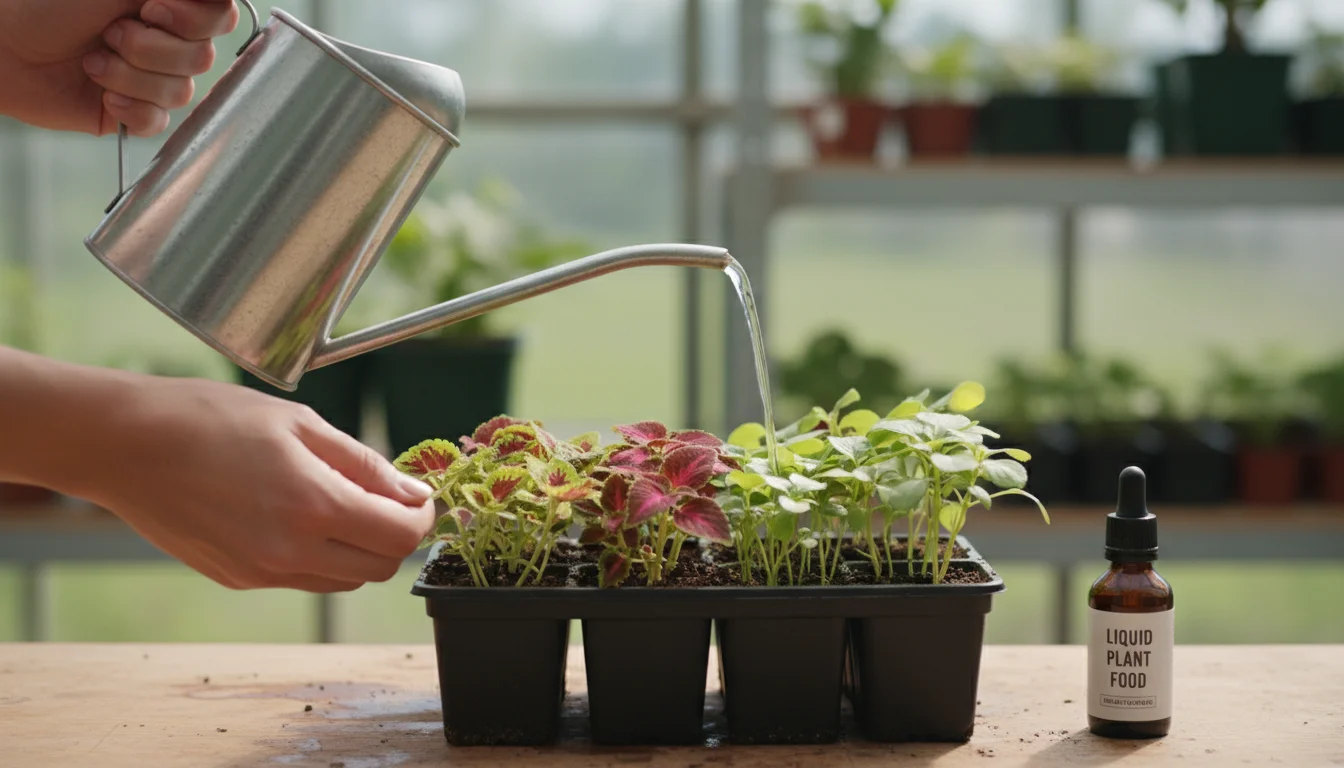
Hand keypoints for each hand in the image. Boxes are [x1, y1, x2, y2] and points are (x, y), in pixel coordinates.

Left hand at [0, 0, 238, 135]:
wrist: (5, 48)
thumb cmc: (47, 5)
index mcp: (169, 4)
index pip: (221, 15)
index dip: (195, 20)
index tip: (153, 9)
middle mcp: (167, 40)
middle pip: (204, 57)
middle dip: (150, 48)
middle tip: (110, 33)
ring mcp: (153, 77)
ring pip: (181, 92)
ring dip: (130, 77)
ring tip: (93, 62)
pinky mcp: (137, 111)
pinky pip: (161, 122)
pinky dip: (130, 109)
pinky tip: (103, 95)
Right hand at [81, 376, 436, 591]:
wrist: (126, 445)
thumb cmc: (211, 419)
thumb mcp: (300, 424)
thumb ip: (363, 462)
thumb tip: (411, 492)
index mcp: (314, 507)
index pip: (401, 537)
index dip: (421, 517)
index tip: (417, 495)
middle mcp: (291, 552)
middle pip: (379, 568)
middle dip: (394, 536)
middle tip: (384, 498)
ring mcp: (261, 572)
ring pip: (343, 580)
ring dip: (359, 549)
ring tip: (339, 503)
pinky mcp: (237, 579)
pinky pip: (301, 579)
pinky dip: (318, 555)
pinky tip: (296, 516)